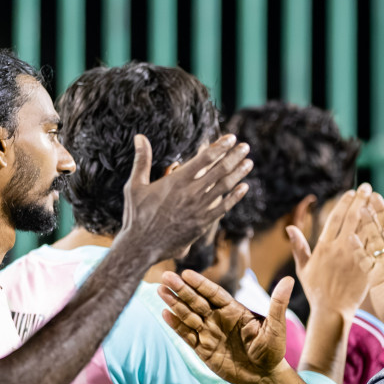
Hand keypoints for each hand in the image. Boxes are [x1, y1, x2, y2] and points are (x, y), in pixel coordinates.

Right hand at [118, 133, 252, 263]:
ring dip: (238, 173)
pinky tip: (244, 187)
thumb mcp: (135, 186)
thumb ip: (142, 160)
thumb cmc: (136, 215)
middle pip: (219, 170)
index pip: (204, 158)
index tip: (230, 138)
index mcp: (176, 181)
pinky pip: (223, 207)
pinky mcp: (203, 223)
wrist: (142, 246)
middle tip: (245, 146)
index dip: (220, 146)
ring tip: (249, 162)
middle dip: (234, 156)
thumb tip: (140, 137)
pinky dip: (235, 197)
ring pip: (225, 187)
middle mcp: (191, 193)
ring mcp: (199, 209)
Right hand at [161, 270, 293, 383]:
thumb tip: (290, 280)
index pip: (214, 293)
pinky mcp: (203, 349)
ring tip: (160, 291)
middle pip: (197, 301)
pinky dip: (176, 326)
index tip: (187, 273)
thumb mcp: (277, 327)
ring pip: (188, 316)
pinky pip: (187, 336)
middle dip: (181, 290)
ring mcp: (209, 333)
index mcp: (234, 311)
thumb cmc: (272, 351)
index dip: (201, 284)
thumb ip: (278, 304)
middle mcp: (219, 319)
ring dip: (174, 304)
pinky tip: (165, 314)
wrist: (264, 376)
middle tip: (165, 276)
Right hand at [288, 183, 373, 318]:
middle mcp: (340, 248)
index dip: (344, 203)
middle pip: (352, 218)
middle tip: (368, 188)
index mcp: (324, 246)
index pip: (335, 218)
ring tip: (379, 200)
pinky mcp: (366, 267)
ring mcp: (354, 257)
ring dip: (372, 212)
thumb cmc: (316, 291)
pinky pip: (376, 247)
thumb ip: (299, 247)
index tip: (351, 192)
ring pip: (366, 229)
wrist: (332, 311)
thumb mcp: (303, 269)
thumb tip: (290, 228)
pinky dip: (381, 233)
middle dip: (361, 200)